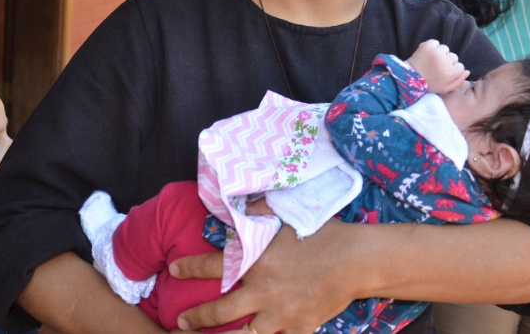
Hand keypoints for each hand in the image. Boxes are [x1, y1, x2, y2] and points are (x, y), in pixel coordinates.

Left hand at [171, 221, 356, 333]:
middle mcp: (262, 292)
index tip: (173, 269)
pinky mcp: (297, 330)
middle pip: (217, 313)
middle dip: (195, 320)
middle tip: (180, 322)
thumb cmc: (324, 234)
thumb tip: (239, 208)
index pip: (211, 266)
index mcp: (257, 261)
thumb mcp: (288, 215)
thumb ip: (259, 212)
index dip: (188, 268)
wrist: (356, 261)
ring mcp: (279, 315)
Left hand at [406, 39, 468, 94]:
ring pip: (445, 49)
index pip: (460, 66)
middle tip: (438, 67)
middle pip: (454, 57)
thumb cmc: (429, 84)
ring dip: (441, 54)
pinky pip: (436, 43)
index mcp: (450, 73)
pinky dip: (433, 47)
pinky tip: (428, 55)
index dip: (453, 70)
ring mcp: (436, 52)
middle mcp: (444, 61)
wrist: (409, 77)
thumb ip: (458, 81)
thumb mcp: (445, 89)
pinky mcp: (427, 45)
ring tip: (432, 61)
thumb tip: (468, 71)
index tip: (445, 73)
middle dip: (447, 61)